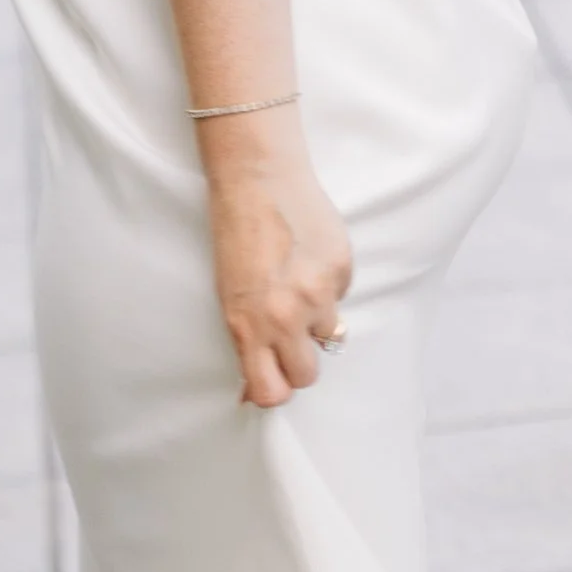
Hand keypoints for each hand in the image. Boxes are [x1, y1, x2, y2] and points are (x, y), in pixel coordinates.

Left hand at [198, 109, 353, 408]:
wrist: (258, 178)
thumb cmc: (236, 234)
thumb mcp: (229, 294)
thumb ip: (247, 341)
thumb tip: (249, 392)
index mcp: (248, 325)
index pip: (271, 393)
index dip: (274, 389)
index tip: (273, 377)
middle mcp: (285, 316)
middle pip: (307, 376)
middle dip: (300, 360)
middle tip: (289, 332)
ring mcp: (318, 293)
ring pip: (329, 334)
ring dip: (317, 317)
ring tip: (298, 280)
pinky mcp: (342, 269)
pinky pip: (341, 294)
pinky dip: (329, 282)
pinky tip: (310, 255)